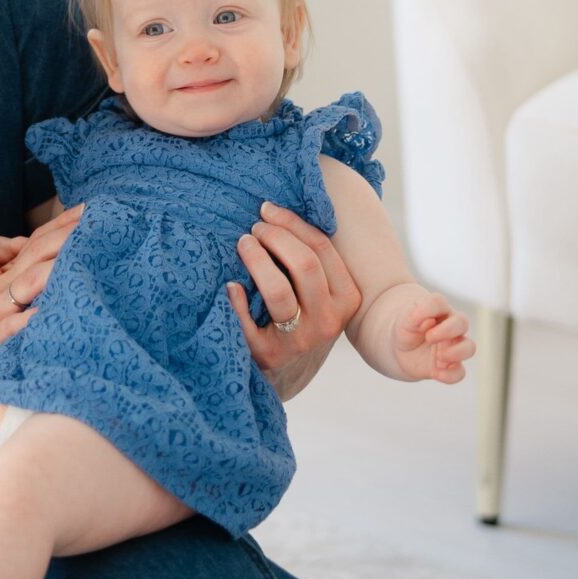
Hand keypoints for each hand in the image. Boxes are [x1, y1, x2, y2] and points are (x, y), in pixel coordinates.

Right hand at [0, 203, 83, 391]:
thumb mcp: (17, 302)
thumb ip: (38, 282)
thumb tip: (75, 266)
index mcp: (13, 277)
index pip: (40, 242)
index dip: (64, 223)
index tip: (93, 207)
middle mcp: (4, 287)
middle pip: (34, 254)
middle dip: (63, 235)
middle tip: (92, 220)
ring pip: (22, 285)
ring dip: (47, 272)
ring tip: (75, 260)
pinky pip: (7, 326)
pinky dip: (23, 320)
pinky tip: (40, 314)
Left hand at [227, 203, 361, 401]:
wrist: (285, 370)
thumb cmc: (300, 313)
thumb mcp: (319, 290)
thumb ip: (313, 256)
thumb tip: (276, 208)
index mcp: (347, 298)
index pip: (322, 248)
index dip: (291, 222)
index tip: (267, 210)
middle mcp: (329, 321)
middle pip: (304, 264)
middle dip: (275, 237)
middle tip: (254, 228)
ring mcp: (300, 341)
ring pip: (278, 290)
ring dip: (256, 259)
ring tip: (243, 244)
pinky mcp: (269, 356)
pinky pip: (248, 323)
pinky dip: (236, 300)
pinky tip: (230, 286)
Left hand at [391, 290, 473, 384]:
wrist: (400, 349)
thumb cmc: (406, 329)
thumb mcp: (403, 321)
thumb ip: (413, 316)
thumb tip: (429, 321)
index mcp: (437, 310)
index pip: (439, 302)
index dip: (428, 309)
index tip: (415, 319)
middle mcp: (450, 326)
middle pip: (462, 322)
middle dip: (448, 330)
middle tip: (429, 338)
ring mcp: (453, 346)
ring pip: (469, 347)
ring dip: (456, 352)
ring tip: (439, 356)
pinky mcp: (450, 366)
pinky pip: (460, 372)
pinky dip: (450, 375)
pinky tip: (436, 373)